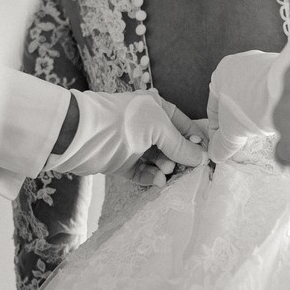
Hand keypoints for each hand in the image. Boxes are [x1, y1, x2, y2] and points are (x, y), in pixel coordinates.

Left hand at [44, 90, 205, 184]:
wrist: (82, 135)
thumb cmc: (124, 121)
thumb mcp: (158, 128)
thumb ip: (181, 145)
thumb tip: (203, 158)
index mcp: (157, 108)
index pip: (184, 125)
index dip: (196, 141)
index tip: (207, 157)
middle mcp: (147, 125)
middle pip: (172, 145)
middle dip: (180, 158)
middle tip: (187, 170)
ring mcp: (133, 144)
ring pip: (158, 160)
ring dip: (164, 169)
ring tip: (166, 174)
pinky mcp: (122, 162)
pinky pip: (142, 172)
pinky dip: (150, 177)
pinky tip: (156, 181)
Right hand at [206, 50, 282, 162]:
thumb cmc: (250, 106)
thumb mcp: (231, 131)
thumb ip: (222, 144)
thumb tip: (216, 155)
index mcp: (223, 72)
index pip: (214, 107)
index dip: (216, 131)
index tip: (223, 145)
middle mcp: (244, 62)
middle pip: (236, 101)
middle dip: (238, 122)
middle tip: (243, 141)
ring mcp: (266, 63)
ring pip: (255, 96)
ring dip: (255, 114)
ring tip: (261, 132)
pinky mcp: (286, 68)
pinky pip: (273, 92)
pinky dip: (271, 107)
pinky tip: (275, 120)